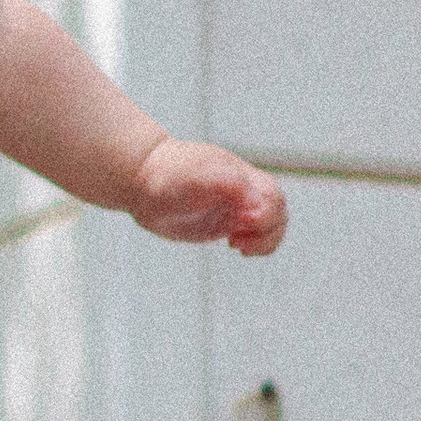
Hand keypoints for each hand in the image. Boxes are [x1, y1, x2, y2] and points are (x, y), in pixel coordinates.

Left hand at [126, 133, 286, 256]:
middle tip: (238, 239)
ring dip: (264, 240)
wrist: (141, 180)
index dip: (266, 215)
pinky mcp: (224, 222)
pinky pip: (253, 234)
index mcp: (241, 176)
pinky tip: (235, 245)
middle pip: (278, 212)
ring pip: (270, 225)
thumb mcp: (196, 175)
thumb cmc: (166, 175)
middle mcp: (242, 191)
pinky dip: (255, 244)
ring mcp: (234, 206)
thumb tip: (256, 206)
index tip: (241, 223)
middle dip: (268, 231)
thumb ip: (228, 184)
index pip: (273, 197)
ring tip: (237, 244)